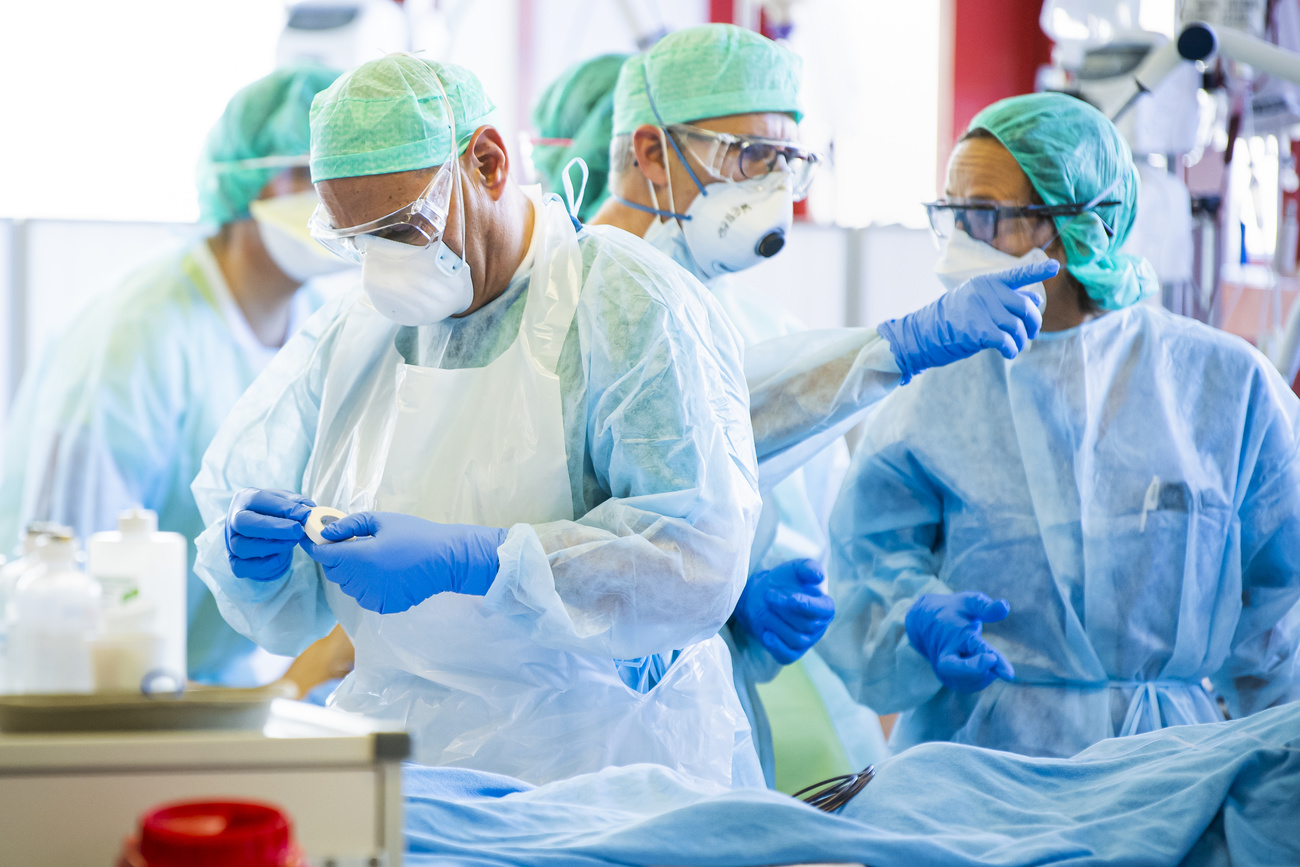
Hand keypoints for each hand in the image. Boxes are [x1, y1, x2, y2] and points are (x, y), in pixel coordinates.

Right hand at [225, 488, 314, 579]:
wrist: (261, 531)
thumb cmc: (273, 512)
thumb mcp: (284, 501)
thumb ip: (295, 503)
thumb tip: (308, 511)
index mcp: (245, 498)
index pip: (257, 499)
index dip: (282, 507)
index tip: (304, 514)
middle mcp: (233, 519)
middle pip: (244, 523)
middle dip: (273, 528)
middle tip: (298, 530)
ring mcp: (231, 542)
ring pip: (242, 547)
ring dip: (271, 547)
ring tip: (292, 542)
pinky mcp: (234, 561)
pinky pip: (241, 567)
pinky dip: (262, 565)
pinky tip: (279, 557)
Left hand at [301, 511, 506, 613]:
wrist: (446, 560)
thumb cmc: (416, 534)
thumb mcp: (382, 521)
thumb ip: (349, 525)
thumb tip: (325, 533)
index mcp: (361, 557)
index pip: (324, 555)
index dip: (315, 546)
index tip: (313, 538)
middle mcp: (363, 581)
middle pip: (334, 571)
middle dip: (336, 558)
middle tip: (352, 544)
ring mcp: (372, 597)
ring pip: (347, 585)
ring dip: (351, 572)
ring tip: (372, 558)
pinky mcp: (382, 606)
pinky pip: (362, 595)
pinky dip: (365, 585)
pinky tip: (383, 573)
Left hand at [734, 558, 834, 664]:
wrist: (764, 596)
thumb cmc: (784, 581)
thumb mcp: (795, 569)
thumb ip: (807, 568)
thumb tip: (817, 576)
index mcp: (825, 606)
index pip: (823, 610)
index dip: (804, 605)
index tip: (787, 597)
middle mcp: (819, 626)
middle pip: (806, 625)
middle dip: (783, 610)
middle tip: (767, 595)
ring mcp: (807, 642)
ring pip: (796, 639)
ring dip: (776, 624)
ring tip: (763, 610)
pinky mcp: (792, 653)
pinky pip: (787, 656)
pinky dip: (776, 646)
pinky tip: (766, 633)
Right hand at [879, 259, 1057, 380]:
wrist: (921, 335)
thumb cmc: (950, 320)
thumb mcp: (975, 303)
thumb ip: (1003, 300)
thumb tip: (1034, 303)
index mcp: (985, 282)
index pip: (1017, 274)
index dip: (1037, 271)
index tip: (1054, 266)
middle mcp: (984, 292)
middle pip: (1025, 306)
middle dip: (1033, 323)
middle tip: (1030, 334)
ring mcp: (981, 310)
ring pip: (1017, 326)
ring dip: (1020, 341)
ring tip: (1015, 347)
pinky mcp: (978, 330)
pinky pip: (1006, 341)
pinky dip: (1011, 350)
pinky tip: (1007, 353)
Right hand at [905, 591, 1014, 692]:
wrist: (925, 622)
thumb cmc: (953, 611)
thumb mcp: (969, 602)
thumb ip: (986, 606)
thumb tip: (1005, 606)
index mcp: (954, 636)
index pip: (975, 650)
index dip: (993, 662)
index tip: (1009, 674)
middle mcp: (946, 657)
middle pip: (962, 673)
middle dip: (981, 671)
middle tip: (993, 661)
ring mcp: (945, 671)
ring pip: (973, 682)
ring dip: (988, 673)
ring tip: (988, 655)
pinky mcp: (948, 680)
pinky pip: (972, 685)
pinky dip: (983, 677)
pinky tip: (983, 664)